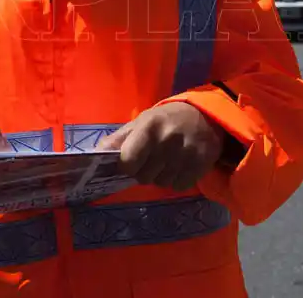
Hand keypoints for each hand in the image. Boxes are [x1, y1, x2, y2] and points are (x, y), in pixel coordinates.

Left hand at [96, 102, 226, 191]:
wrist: (206, 116)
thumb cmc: (167, 120)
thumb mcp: (142, 122)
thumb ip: (119, 139)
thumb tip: (96, 153)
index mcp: (149, 127)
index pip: (128, 161)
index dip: (126, 165)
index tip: (131, 161)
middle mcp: (168, 141)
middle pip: (144, 177)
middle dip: (144, 171)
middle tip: (153, 158)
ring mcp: (186, 154)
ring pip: (161, 183)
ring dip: (161, 176)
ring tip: (168, 160)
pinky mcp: (201, 165)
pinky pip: (178, 186)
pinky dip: (177, 180)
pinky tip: (181, 165)